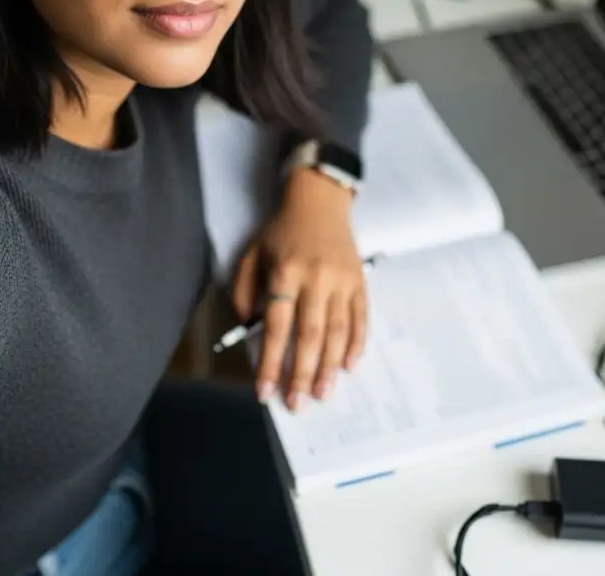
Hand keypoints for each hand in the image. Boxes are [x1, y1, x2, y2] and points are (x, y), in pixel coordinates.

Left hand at [232, 167, 367, 410]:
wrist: (318, 201)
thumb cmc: (281, 231)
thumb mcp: (251, 254)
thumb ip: (244, 291)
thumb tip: (248, 328)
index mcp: (284, 273)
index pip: (276, 327)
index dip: (270, 362)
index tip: (265, 391)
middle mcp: (315, 278)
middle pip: (309, 335)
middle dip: (302, 374)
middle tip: (298, 403)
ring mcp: (341, 280)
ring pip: (337, 332)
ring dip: (330, 367)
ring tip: (323, 393)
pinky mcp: (359, 281)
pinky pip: (361, 318)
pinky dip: (356, 345)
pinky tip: (348, 365)